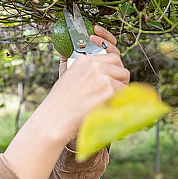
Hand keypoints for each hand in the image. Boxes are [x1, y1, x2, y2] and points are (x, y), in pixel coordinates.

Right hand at [45, 25, 130, 142]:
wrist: (53, 121)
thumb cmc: (59, 106)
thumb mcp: (68, 79)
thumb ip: (85, 72)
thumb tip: (103, 75)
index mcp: (83, 61)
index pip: (111, 57)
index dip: (114, 69)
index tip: (111, 79)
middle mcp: (93, 66)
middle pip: (120, 66)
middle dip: (119, 78)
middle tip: (113, 92)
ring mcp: (101, 78)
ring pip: (123, 81)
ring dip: (119, 91)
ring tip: (107, 103)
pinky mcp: (108, 91)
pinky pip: (123, 94)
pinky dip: (118, 102)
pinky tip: (106, 108)